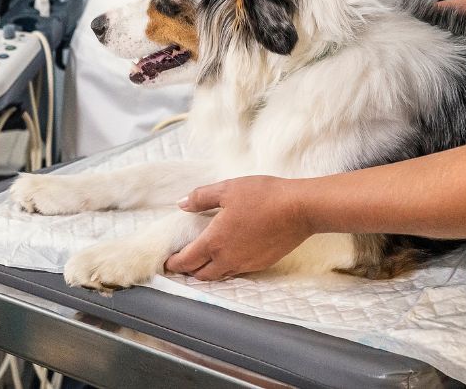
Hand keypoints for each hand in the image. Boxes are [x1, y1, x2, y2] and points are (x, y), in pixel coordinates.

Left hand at [164, 176, 311, 279]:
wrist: (298, 209)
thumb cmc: (262, 195)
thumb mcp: (227, 189)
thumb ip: (201, 197)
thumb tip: (181, 204)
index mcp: (215, 241)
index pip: (187, 260)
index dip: (174, 263)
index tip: (167, 262)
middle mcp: (228, 258)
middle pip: (201, 274)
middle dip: (188, 271)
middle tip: (180, 264)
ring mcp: (246, 264)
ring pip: (219, 276)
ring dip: (206, 272)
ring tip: (200, 263)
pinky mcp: (261, 264)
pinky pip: (236, 272)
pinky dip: (225, 269)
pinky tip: (227, 257)